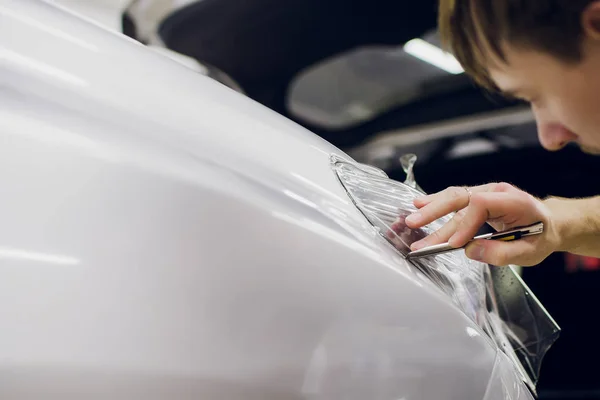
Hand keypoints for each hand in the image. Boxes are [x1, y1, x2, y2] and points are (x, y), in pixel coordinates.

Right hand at [404, 182, 560, 265]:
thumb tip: (471, 251)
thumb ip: (502, 253)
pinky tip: (421, 208)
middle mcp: (495, 192)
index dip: (465, 224)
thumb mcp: (530, 252)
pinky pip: (454, 202)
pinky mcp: (475, 202)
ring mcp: (484, 194)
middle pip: (460, 195)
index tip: (454, 244)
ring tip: (411, 223)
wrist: (550, 224)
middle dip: (435, 210)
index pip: (481, 205)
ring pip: (453, 200)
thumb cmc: (541, 236)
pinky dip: (436, 206)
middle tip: (414, 222)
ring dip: (430, 211)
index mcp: (513, 201)